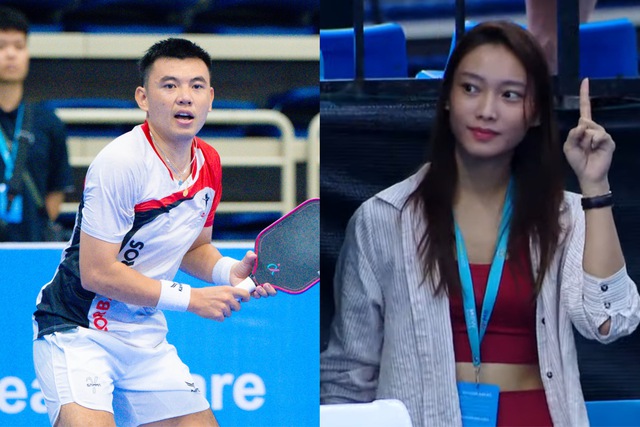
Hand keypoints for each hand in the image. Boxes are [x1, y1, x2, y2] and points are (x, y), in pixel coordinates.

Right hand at [188, 286, 249, 321]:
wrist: (193, 299)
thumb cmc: (207, 294)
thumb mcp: (220, 289)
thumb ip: (230, 293)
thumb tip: (239, 299)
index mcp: (228, 290)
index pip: (245, 294)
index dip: (246, 298)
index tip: (243, 300)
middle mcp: (227, 298)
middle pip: (238, 307)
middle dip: (232, 308)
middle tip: (223, 305)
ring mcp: (223, 307)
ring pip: (230, 314)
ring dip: (224, 313)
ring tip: (215, 307)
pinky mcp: (218, 315)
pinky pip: (223, 319)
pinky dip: (218, 317)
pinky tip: (212, 312)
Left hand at [229, 251, 277, 298]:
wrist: (233, 272)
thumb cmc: (243, 266)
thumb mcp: (247, 260)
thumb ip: (250, 256)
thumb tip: (254, 255)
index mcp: (267, 276)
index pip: (276, 282)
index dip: (278, 284)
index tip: (274, 281)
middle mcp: (264, 284)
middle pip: (272, 291)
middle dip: (271, 290)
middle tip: (266, 285)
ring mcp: (258, 290)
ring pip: (265, 295)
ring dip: (263, 293)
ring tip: (258, 287)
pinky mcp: (251, 293)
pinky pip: (255, 297)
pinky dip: (255, 296)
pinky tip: (254, 292)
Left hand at [563, 78, 614, 195]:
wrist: (588, 174)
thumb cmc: (577, 160)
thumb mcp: (568, 146)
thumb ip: (572, 134)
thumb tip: (583, 125)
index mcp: (583, 128)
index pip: (585, 108)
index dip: (585, 95)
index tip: (585, 80)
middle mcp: (594, 128)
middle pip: (585, 121)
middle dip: (579, 134)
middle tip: (582, 147)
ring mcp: (602, 134)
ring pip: (591, 128)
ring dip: (586, 140)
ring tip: (588, 149)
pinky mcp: (609, 140)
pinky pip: (599, 135)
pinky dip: (594, 142)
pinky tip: (595, 149)